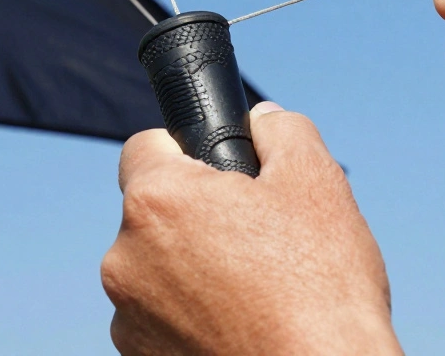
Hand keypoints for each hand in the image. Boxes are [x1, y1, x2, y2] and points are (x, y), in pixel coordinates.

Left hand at [102, 103, 401, 355]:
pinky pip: (162, 320)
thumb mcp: (316, 182)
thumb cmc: (319, 287)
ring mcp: (129, 320)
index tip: (220, 171)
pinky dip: (194, 317)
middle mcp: (125, 260)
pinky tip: (243, 324)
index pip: (145, 146)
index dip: (186, 149)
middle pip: (154, 212)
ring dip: (193, 270)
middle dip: (198, 215)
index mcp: (157, 201)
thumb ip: (283, 131)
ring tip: (257, 289)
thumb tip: (264, 121)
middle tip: (257, 234)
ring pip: (158, 270)